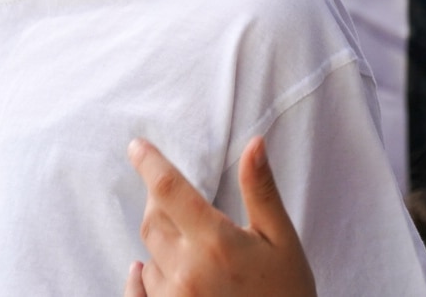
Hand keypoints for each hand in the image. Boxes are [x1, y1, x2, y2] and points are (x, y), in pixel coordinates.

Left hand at [123, 136, 315, 296]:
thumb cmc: (288, 291)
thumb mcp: (281, 240)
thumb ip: (261, 191)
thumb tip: (254, 143)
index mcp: (217, 242)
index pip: (168, 189)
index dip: (149, 163)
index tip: (137, 146)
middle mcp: (189, 269)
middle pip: (153, 220)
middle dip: (160, 205)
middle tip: (177, 203)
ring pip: (149, 255)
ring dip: (163, 246)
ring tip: (194, 254)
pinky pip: (140, 288)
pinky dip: (143, 276)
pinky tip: (141, 269)